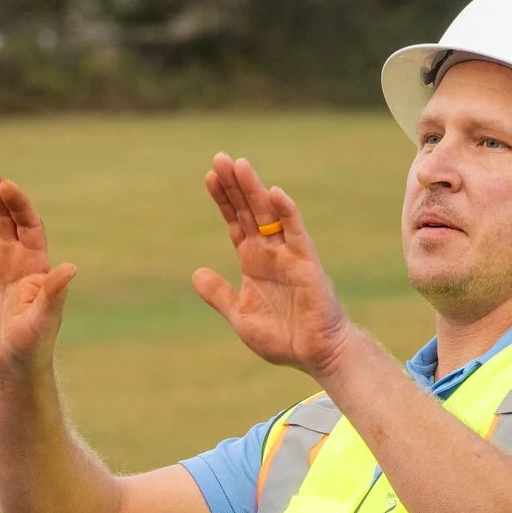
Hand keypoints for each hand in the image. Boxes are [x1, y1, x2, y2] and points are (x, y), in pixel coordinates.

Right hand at [0, 161, 76, 374]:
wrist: (11, 363)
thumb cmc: (34, 343)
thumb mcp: (45, 318)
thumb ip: (54, 292)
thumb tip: (71, 268)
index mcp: (37, 262)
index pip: (28, 222)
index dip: (18, 203)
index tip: (6, 186)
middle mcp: (17, 256)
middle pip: (6, 215)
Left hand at [192, 154, 362, 378]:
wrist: (315, 355)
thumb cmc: (283, 337)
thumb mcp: (240, 315)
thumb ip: (219, 295)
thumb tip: (196, 274)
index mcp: (253, 262)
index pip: (235, 222)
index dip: (224, 200)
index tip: (210, 177)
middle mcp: (270, 252)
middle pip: (249, 211)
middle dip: (235, 185)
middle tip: (219, 158)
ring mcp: (288, 255)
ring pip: (269, 215)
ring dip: (255, 190)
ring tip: (239, 165)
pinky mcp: (307, 263)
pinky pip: (296, 233)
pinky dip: (286, 213)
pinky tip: (274, 193)